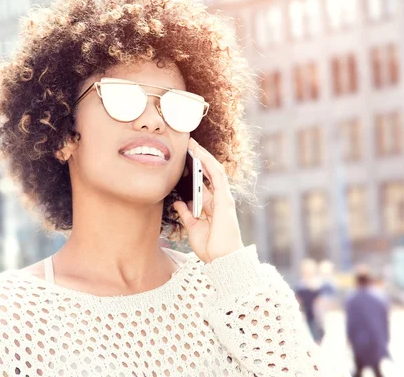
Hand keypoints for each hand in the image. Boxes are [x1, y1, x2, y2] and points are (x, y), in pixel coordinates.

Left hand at [173, 137, 243, 262]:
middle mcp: (219, 199)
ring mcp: (224, 199)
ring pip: (214, 170)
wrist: (222, 261)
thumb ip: (186, 214)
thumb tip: (177, 202)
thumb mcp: (192, 227)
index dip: (196, 167)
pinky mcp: (225, 200)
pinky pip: (218, 177)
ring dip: (203, 156)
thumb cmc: (211, 247)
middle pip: (209, 172)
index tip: (185, 155)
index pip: (204, 181)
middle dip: (199, 157)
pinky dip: (209, 164)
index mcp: (212, 205)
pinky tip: (200, 154)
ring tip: (192, 143)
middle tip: (187, 143)